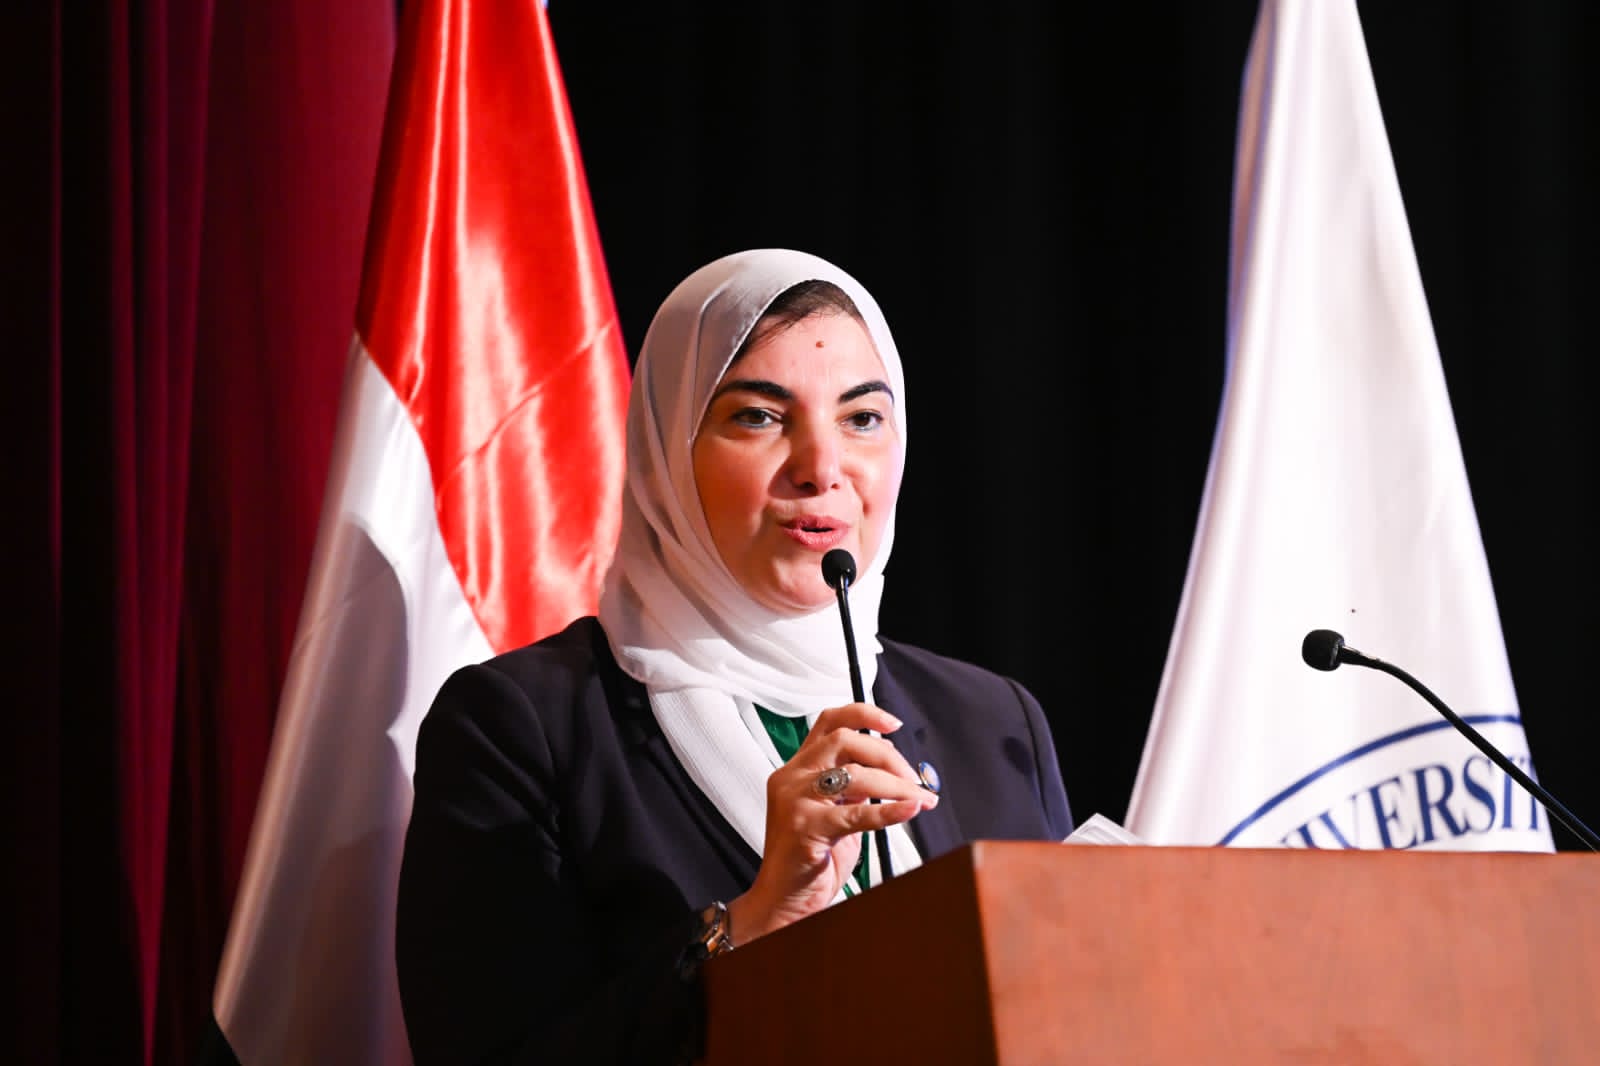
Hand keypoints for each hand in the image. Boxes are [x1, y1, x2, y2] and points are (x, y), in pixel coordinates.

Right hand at [726, 702, 937, 944]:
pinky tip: (910, 809)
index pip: (829, 722)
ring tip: (920, 798)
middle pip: (845, 740)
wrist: (781, 905)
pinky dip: (890, 811)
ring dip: (897, 785)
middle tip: (912, 777)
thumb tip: (893, 771)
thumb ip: (853, 788)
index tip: (893, 723)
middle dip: (888, 754)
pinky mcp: (805, 827)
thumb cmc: (809, 861)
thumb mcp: (832, 813)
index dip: (863, 714)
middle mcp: (791, 777)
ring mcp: (795, 801)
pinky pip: (856, 813)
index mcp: (797, 769)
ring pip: (854, 773)